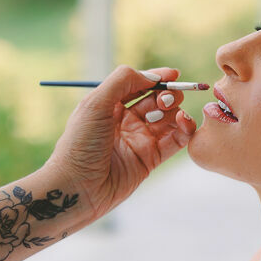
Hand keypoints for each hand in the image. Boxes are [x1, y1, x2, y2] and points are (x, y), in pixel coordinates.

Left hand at [44, 66, 196, 219]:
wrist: (77, 187)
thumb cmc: (80, 144)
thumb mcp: (94, 103)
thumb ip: (123, 81)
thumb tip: (152, 77)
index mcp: (109, 106)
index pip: (138, 85)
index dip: (156, 78)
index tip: (174, 73)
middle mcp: (125, 122)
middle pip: (156, 100)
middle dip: (166, 94)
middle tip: (164, 99)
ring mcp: (139, 141)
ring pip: (168, 119)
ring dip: (174, 110)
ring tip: (169, 112)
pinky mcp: (150, 160)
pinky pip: (175, 141)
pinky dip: (184, 129)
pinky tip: (183, 121)